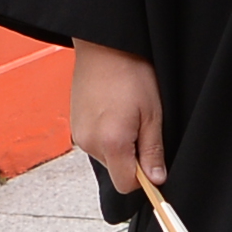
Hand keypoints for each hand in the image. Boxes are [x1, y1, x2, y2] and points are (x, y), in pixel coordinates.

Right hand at [71, 39, 167, 192]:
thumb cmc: (131, 73)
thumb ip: (153, 150)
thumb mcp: (152, 113)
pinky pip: (95, 143)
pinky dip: (106, 135)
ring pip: (106, 157)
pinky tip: (113, 112)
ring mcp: (79, 135)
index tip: (154, 163)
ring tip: (126, 115)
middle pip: (116, 171)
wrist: (103, 46)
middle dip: (132, 159)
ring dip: (119, 146)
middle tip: (142, 127)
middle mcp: (90, 143)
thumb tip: (156, 179)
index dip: (144, 179)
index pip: (126, 185)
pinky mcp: (74, 126)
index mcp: (111, 142)